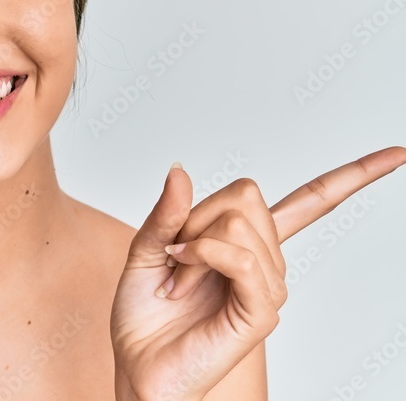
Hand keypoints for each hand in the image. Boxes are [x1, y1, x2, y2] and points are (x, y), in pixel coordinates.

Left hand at [110, 146, 405, 400]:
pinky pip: (242, 259)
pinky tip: (182, 281)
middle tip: (173, 255)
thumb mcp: (147, 248)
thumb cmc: (144, 315)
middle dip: (195, 216)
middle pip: (247, 194)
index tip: (397, 153)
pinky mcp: (262, 312)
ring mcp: (268, 287)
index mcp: (245, 244)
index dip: (354, 176)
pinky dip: (203, 257)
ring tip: (176, 282)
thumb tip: (180, 170)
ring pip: (236, 223)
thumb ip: (167, 211)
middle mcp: (266, 262)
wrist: (139, 367)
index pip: (310, 203)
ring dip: (190, 246)